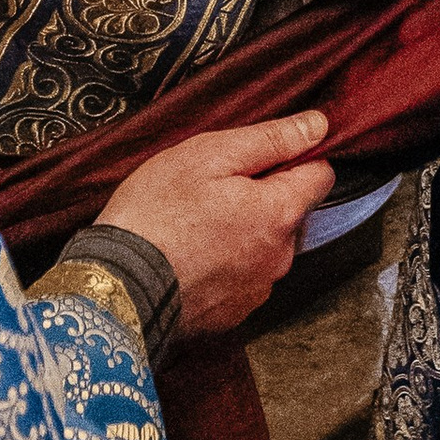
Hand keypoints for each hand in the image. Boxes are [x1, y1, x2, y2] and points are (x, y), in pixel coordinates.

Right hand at [96, 112, 333, 334]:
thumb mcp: (209, 156)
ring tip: (195, 225)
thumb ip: (271, 140)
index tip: (262, 155)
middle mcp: (281, 256)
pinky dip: (224, 265)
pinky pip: (241, 277)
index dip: (296, 157)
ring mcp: (258, 289)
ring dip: (243, 232)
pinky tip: (190, 255)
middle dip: (262, 197)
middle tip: (211, 189)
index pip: (321, 175)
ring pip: (265, 246)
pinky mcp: (234, 313)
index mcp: (280, 213)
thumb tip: (318, 126)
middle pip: (290, 212)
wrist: (117, 285)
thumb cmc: (157, 214)